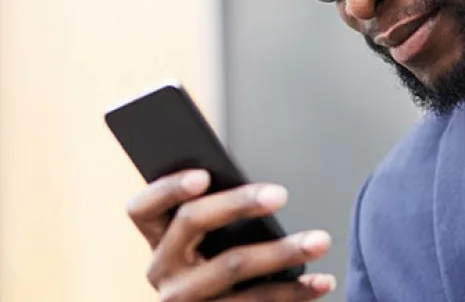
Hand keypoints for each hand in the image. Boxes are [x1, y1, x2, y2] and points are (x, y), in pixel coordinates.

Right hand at [127, 169, 335, 300]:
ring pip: (232, 266)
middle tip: (281, 193)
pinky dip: (295, 290)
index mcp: (156, 238)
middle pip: (193, 223)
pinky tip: (321, 281)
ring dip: (283, 252)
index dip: (168, 188)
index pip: (142, 208)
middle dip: (239, 203)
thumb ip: (217, 213)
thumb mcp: (206, 240)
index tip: (203, 175)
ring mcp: (185, 301)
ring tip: (320, 240)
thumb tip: (258, 187)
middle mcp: (162, 270)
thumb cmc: (220, 261)